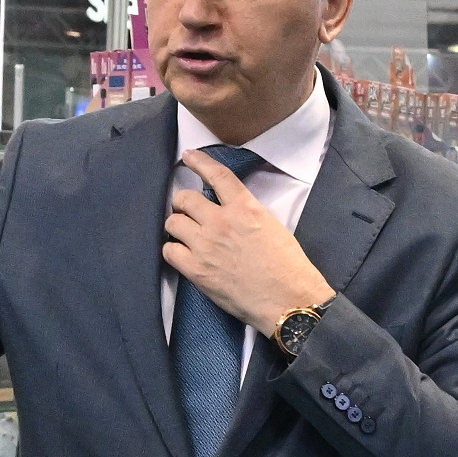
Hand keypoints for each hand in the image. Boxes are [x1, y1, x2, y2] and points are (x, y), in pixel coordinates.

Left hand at [163, 147, 331, 337]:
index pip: (217, 175)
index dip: (199, 162)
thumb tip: (229, 211)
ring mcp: (206, 246)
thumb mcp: (273, 226)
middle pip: (185, 198)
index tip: (188, 156)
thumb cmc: (288, 267)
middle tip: (188, 210)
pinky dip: (173, 250)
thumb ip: (247, 213)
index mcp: (245, 208)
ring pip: (173, 222)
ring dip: (178, 225)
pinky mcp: (196, 270)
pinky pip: (169, 251)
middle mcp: (221, 222)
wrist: (288, 300)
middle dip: (183, 202)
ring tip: (186, 234)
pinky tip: (183, 253)